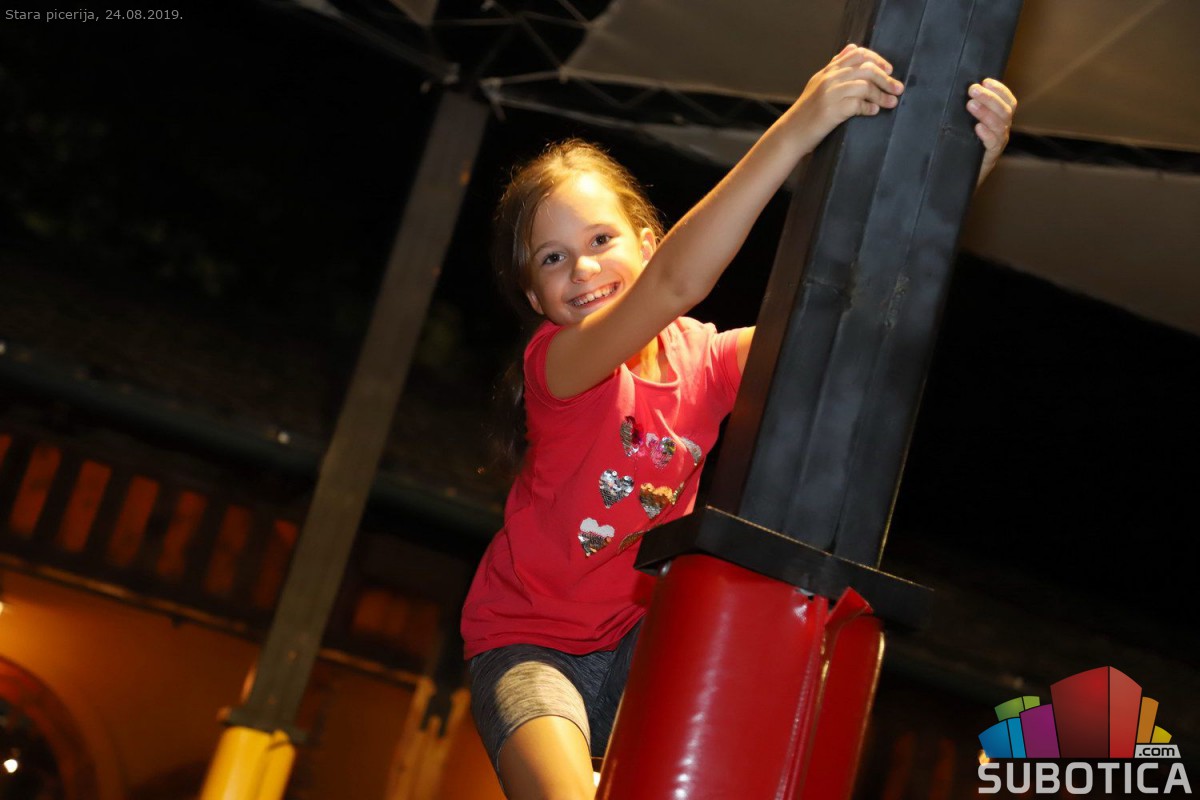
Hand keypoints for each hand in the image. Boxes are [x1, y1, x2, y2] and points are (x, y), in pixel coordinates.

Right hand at [785, 44, 904, 152]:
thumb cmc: (807, 113)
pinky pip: (858, 105)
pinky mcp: (831, 111)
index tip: (889, 69)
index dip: (877, 59)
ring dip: (882, 95)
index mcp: (827, 72)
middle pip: (866, 69)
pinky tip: (874, 111)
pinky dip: (870, 108)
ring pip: (865, 86)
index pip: (857, 54)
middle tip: (898, 88)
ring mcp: (829, 94)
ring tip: (892, 103)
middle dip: (886, 78)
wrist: (790, 134)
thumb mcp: (818, 84)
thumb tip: (852, 48)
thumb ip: (835, 67)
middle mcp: (828, 79)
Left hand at [968, 78, 1016, 185]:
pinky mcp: (990, 157)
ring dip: (986, 112)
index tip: (986, 81)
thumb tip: (947, 91)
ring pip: (1000, 124)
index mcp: (999, 120)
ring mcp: (998, 143)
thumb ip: (963, 110)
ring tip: (971, 105)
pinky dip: (987, 134)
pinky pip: (993, 143)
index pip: (1007, 101)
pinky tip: (977, 128)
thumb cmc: (961, 148)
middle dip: (990, 97)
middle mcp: (1001, 130)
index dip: (1000, 89)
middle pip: (1004, 110)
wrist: (959, 178)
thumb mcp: (963, 126)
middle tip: (973, 89)